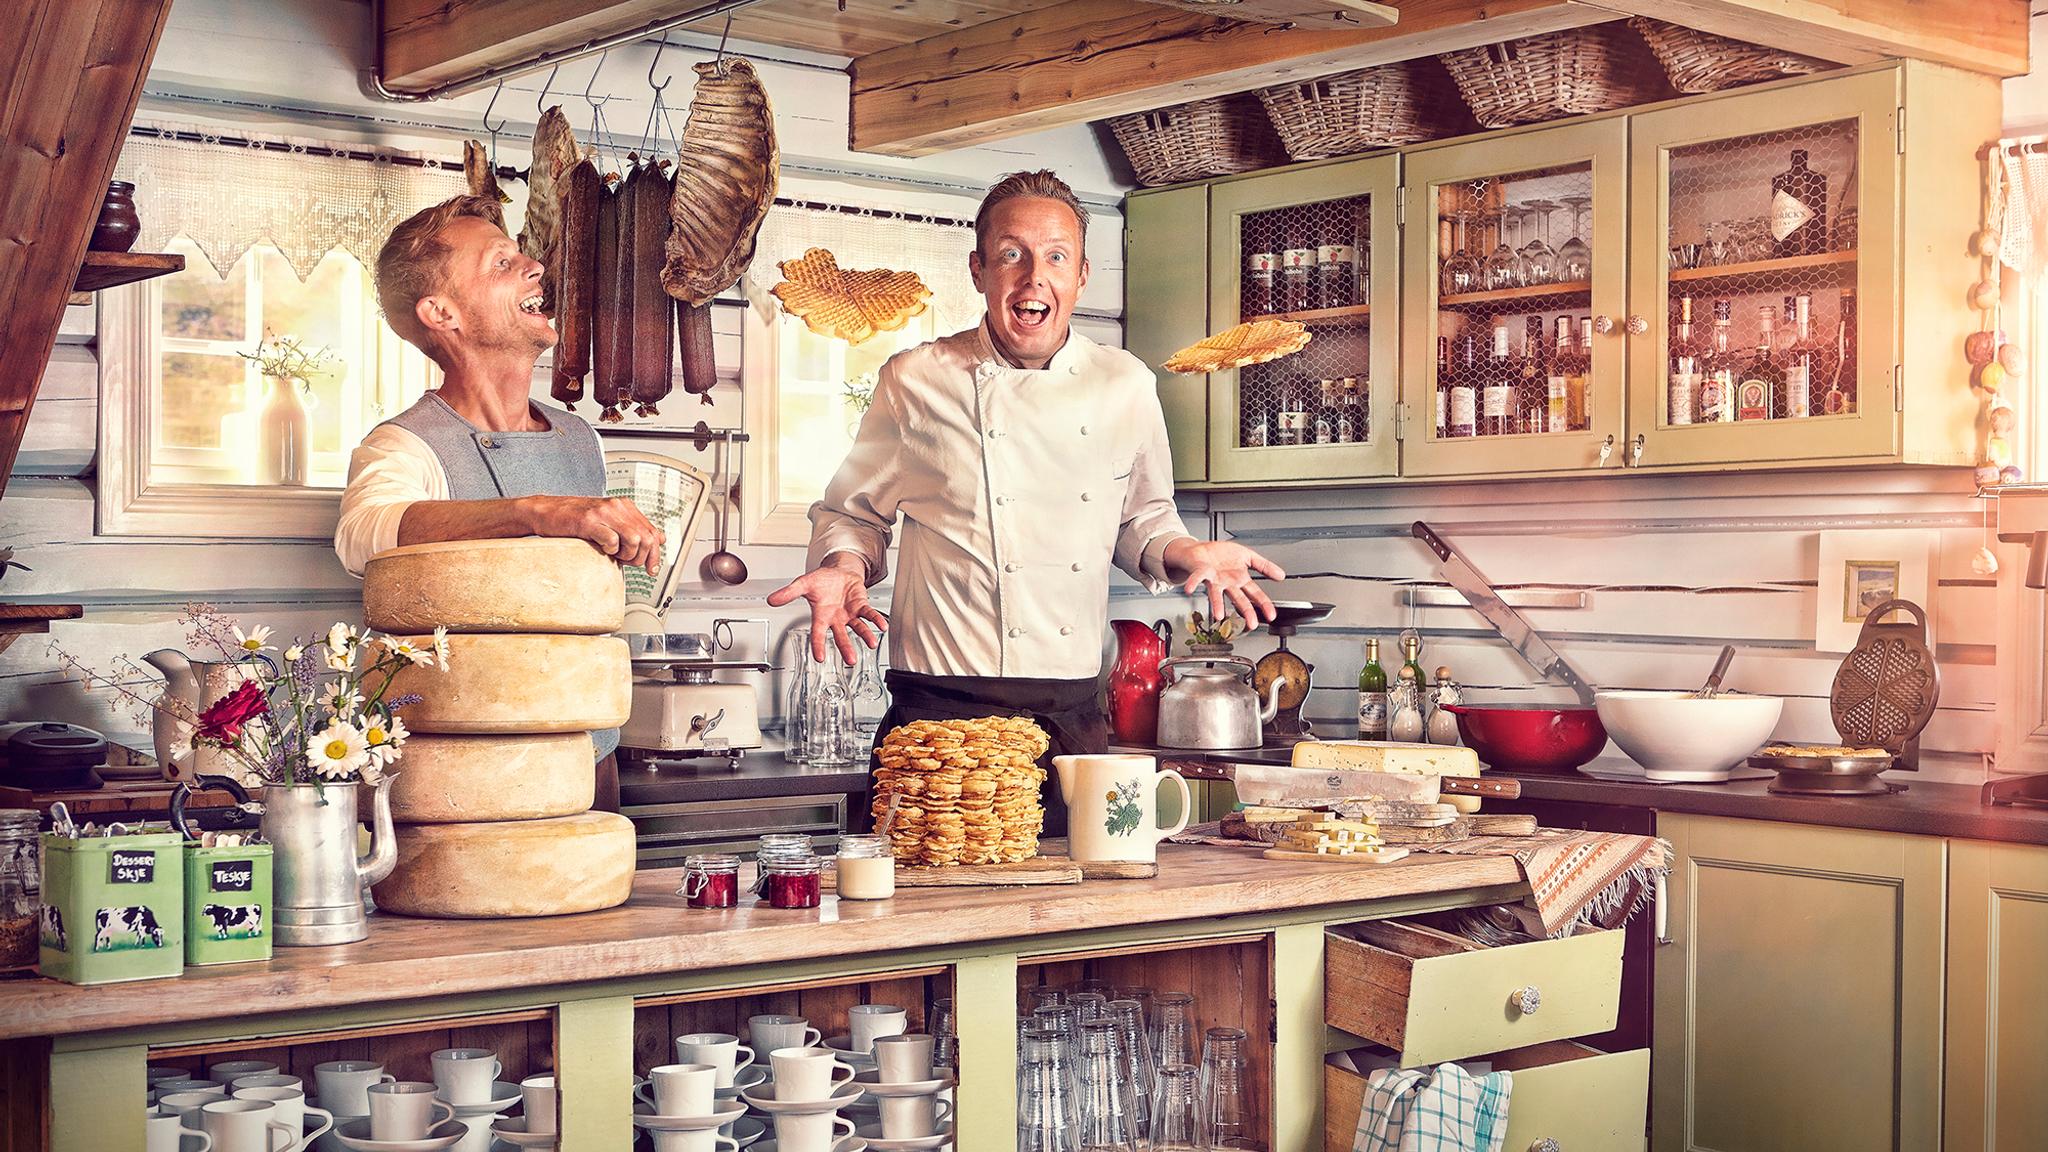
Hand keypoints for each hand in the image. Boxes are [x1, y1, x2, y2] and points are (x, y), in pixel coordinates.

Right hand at [523, 495, 664, 575]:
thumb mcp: (608, 522)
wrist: (546, 512)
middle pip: (647, 538)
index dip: (655, 554)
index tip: (651, 569)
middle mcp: (616, 507)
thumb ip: (632, 528)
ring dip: (626, 554)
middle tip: (627, 562)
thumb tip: (659, 540)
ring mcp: (603, 513)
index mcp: (624, 506)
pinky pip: (612, 540)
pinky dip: (610, 550)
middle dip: (640, 557)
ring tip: (613, 555)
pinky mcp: (588, 521)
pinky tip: (602, 548)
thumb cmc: (575, 520)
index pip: (652, 532)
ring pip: (634, 539)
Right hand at [766, 553, 887, 664]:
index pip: (818, 632)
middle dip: (846, 648)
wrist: (837, 572)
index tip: (820, 658)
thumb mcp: (803, 584)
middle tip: (851, 661)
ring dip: (866, 635)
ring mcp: (849, 614)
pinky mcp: (861, 606)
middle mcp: (836, 618)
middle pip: (841, 636)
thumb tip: (771, 600)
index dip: (818, 645)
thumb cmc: (821, 581)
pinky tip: (883, 626)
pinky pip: (869, 614)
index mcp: (820, 615)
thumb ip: (788, 593)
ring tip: (872, 643)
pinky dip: (876, 619)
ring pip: (858, 628)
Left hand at [1164, 539, 1285, 631]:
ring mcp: (1214, 579)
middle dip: (1246, 611)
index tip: (1271, 616)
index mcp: (1239, 579)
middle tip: (1252, 624)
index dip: (1264, 604)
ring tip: (1219, 615)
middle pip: (1239, 598)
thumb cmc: (1221, 555)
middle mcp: (1227, 583)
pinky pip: (1197, 577)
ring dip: (1218, 605)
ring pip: (1217, 594)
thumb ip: (1264, 566)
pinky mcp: (1201, 572)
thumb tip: (1282, 575)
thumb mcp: (1248, 556)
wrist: (1200, 550)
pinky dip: (1193, 583)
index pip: (1255, 593)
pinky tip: (1189, 588)